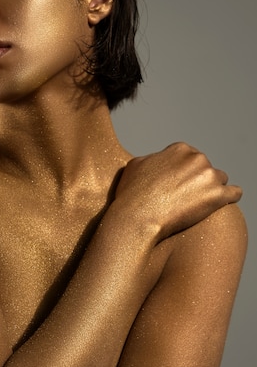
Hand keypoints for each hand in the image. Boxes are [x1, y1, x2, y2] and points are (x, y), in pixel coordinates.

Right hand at [115, 142, 241, 240]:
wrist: (137, 217)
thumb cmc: (132, 193)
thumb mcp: (136, 165)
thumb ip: (152, 159)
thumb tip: (156, 161)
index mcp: (180, 149)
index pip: (190, 157)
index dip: (184, 171)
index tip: (179, 184)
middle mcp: (197, 158)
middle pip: (206, 167)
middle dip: (199, 180)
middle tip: (187, 196)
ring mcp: (209, 176)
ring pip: (220, 179)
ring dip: (212, 188)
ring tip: (201, 203)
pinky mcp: (218, 196)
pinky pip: (235, 193)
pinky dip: (230, 198)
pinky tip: (222, 204)